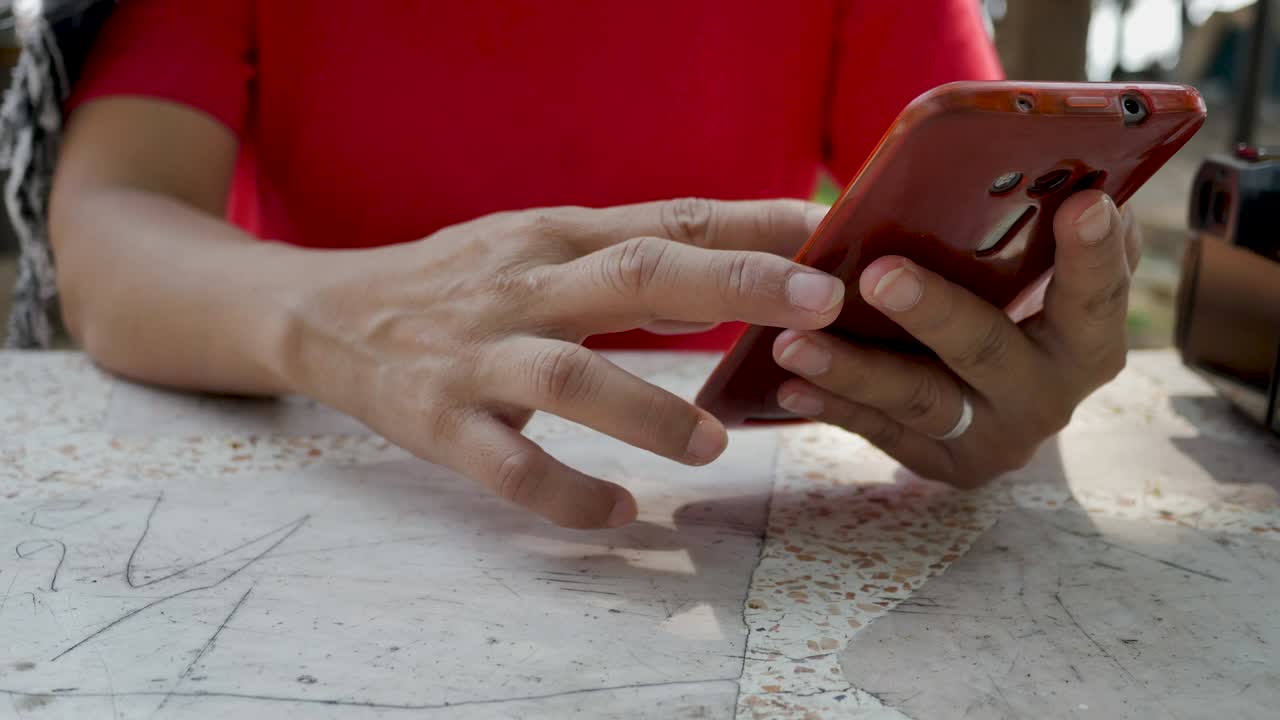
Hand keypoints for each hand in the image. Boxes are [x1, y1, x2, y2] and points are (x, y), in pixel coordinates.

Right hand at [284, 199, 840, 527]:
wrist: (328, 315)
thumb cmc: (462, 281)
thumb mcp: (539, 245)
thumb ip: (632, 254)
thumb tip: (749, 261)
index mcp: (556, 236)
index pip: (667, 219)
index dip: (751, 223)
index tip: (832, 228)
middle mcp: (523, 284)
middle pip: (634, 275)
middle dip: (731, 287)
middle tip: (818, 306)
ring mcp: (477, 354)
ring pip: (568, 376)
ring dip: (647, 410)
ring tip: (713, 443)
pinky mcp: (439, 421)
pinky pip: (507, 465)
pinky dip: (566, 493)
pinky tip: (619, 513)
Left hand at [772, 190, 1140, 485]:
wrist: (999, 399)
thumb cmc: (1014, 298)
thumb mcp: (1042, 268)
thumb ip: (1050, 225)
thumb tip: (1060, 166)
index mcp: (1088, 338)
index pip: (1096, 295)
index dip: (1092, 255)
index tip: (1083, 204)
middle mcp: (1049, 396)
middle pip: (989, 349)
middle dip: (933, 312)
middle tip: (879, 276)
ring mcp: (993, 436)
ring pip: (919, 398)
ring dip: (852, 368)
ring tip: (793, 340)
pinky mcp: (941, 461)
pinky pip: (878, 431)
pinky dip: (830, 406)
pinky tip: (786, 385)